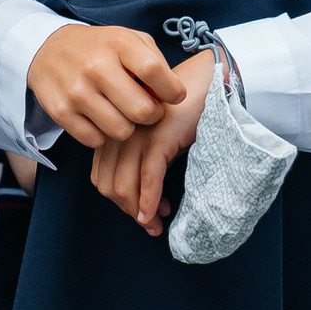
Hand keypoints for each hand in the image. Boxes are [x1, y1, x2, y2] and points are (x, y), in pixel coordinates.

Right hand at [25, 24, 186, 150]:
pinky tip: (100, 118)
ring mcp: (77, 91)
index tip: (173, 95)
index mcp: (118, 44)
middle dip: (152, 115)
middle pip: (142, 111)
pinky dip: (102, 134)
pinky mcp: (61, 112)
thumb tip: (171, 95)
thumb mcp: (129, 39)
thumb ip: (155, 61)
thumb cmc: (99, 48)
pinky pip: (96, 140)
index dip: (172, 90)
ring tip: (122, 113)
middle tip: (147, 109)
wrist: (46, 49)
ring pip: (122, 131)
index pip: (155, 72)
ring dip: (127, 127)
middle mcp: (96, 67)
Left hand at [87, 50, 212, 234]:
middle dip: (129, 211)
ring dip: (140, 212)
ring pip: (124, 185)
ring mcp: (136, 135)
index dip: (119, 201)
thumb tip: (142, 201)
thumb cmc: (184, 112)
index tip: (142, 212)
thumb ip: (141, 160)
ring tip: (157, 224)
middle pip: (109, 185)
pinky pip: (148, 178)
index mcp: (114, 131)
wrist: (208, 84)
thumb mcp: (156, 138)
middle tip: (152, 225)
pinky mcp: (157, 138)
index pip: (102, 177)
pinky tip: (157, 213)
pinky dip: (150, 201)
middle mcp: (118, 133)